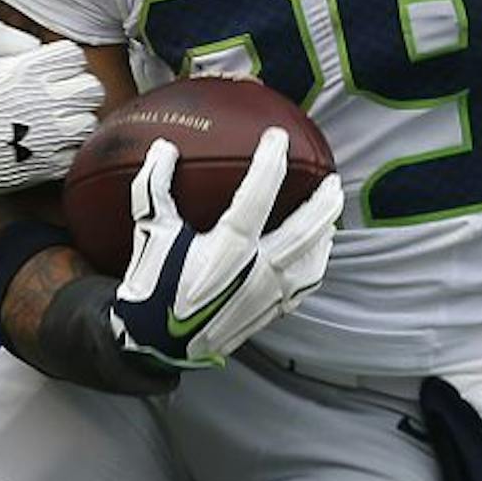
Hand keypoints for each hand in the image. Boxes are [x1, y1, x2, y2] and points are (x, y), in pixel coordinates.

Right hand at [110, 130, 341, 369]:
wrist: (156, 342)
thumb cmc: (153, 286)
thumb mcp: (150, 232)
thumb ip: (154, 187)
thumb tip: (163, 148)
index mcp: (228, 248)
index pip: (258, 195)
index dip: (271, 162)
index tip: (278, 138)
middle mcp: (256, 271)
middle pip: (304, 230)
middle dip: (323, 203)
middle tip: (331, 180)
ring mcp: (267, 294)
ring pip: (312, 260)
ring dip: (324, 234)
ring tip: (330, 216)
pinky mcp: (269, 311)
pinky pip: (304, 286)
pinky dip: (315, 265)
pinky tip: (314, 255)